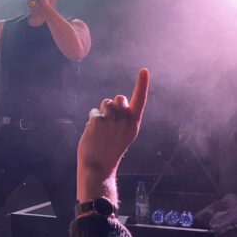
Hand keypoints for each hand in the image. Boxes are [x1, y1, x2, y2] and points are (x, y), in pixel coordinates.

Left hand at [77, 69, 148, 202]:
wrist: (98, 166)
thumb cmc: (110, 149)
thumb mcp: (123, 134)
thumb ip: (124, 117)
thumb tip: (117, 100)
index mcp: (134, 124)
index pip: (140, 100)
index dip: (142, 84)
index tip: (144, 70)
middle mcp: (125, 120)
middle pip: (119, 99)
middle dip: (113, 105)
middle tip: (110, 124)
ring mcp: (111, 120)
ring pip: (105, 103)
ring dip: (102, 113)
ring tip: (102, 131)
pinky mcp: (98, 120)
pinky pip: (94, 112)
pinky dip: (92, 120)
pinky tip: (93, 134)